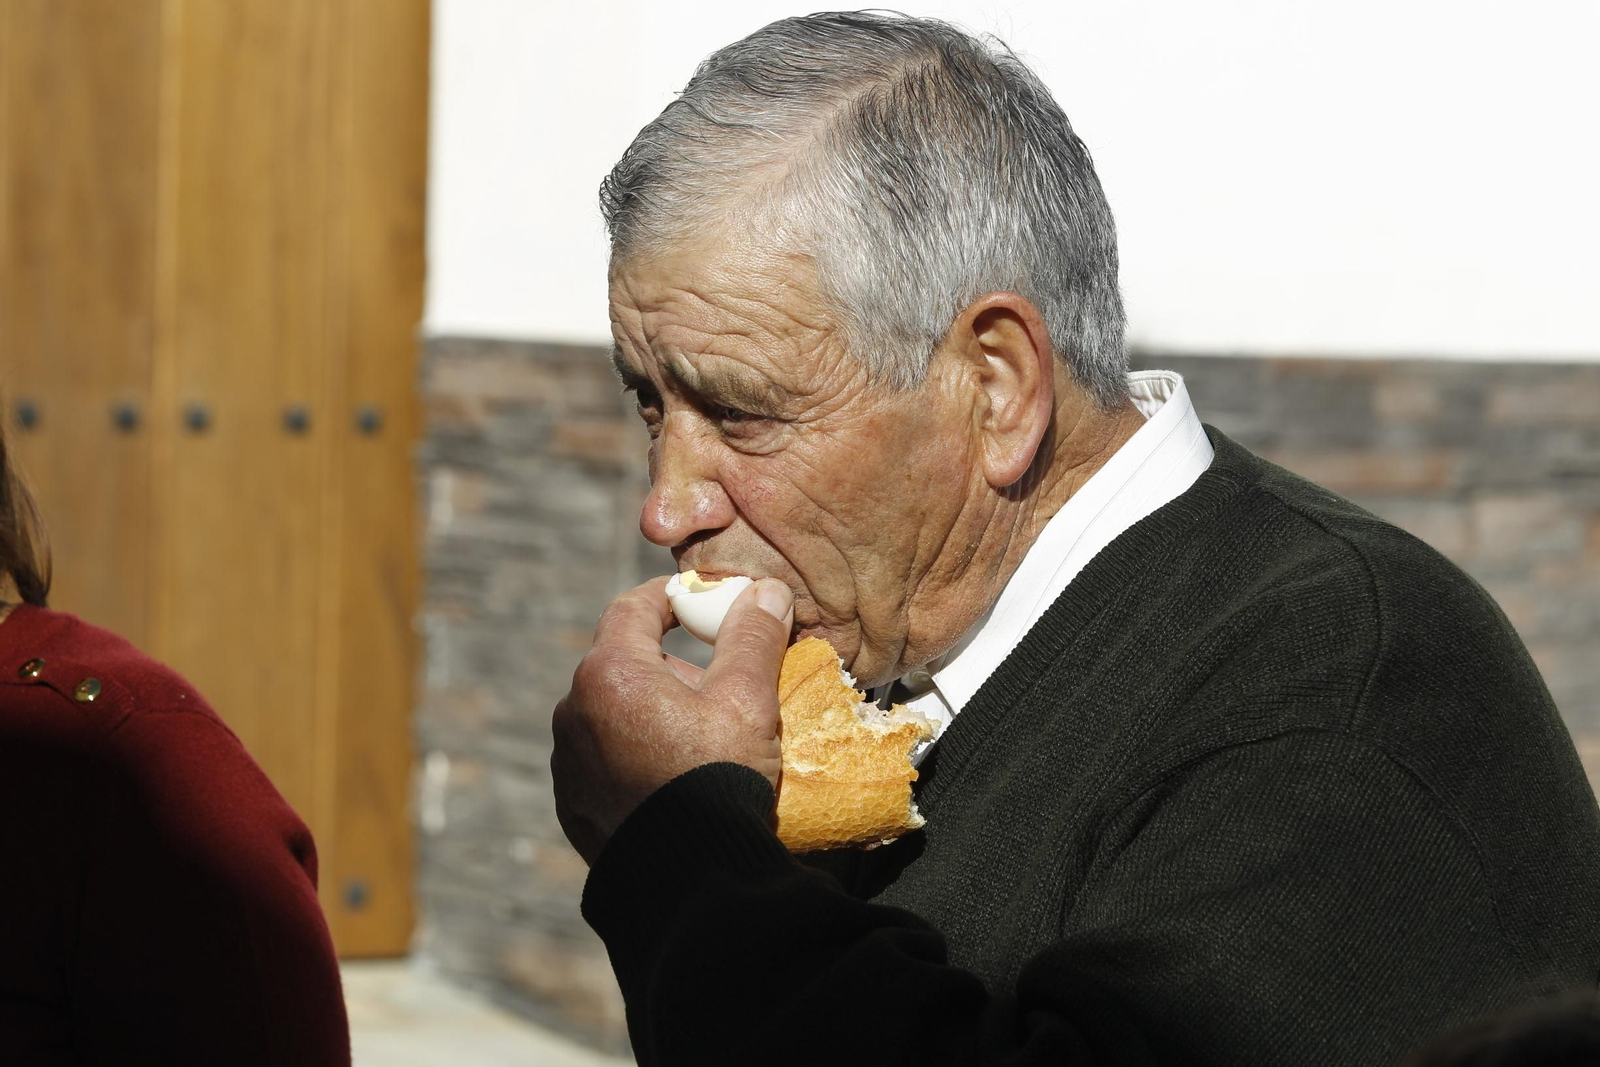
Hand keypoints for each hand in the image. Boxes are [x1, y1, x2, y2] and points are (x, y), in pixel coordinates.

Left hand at [551, 575, 794, 864]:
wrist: (687, 881)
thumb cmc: (717, 779)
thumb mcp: (747, 701)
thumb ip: (754, 637)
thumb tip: (766, 592)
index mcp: (609, 673)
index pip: (633, 607)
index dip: (670, 597)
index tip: (700, 601)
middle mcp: (573, 710)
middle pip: (623, 663)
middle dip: (669, 663)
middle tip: (718, 684)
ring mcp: (567, 761)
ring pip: (611, 713)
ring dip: (648, 711)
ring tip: (698, 740)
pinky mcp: (572, 802)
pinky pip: (602, 759)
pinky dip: (632, 754)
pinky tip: (671, 777)